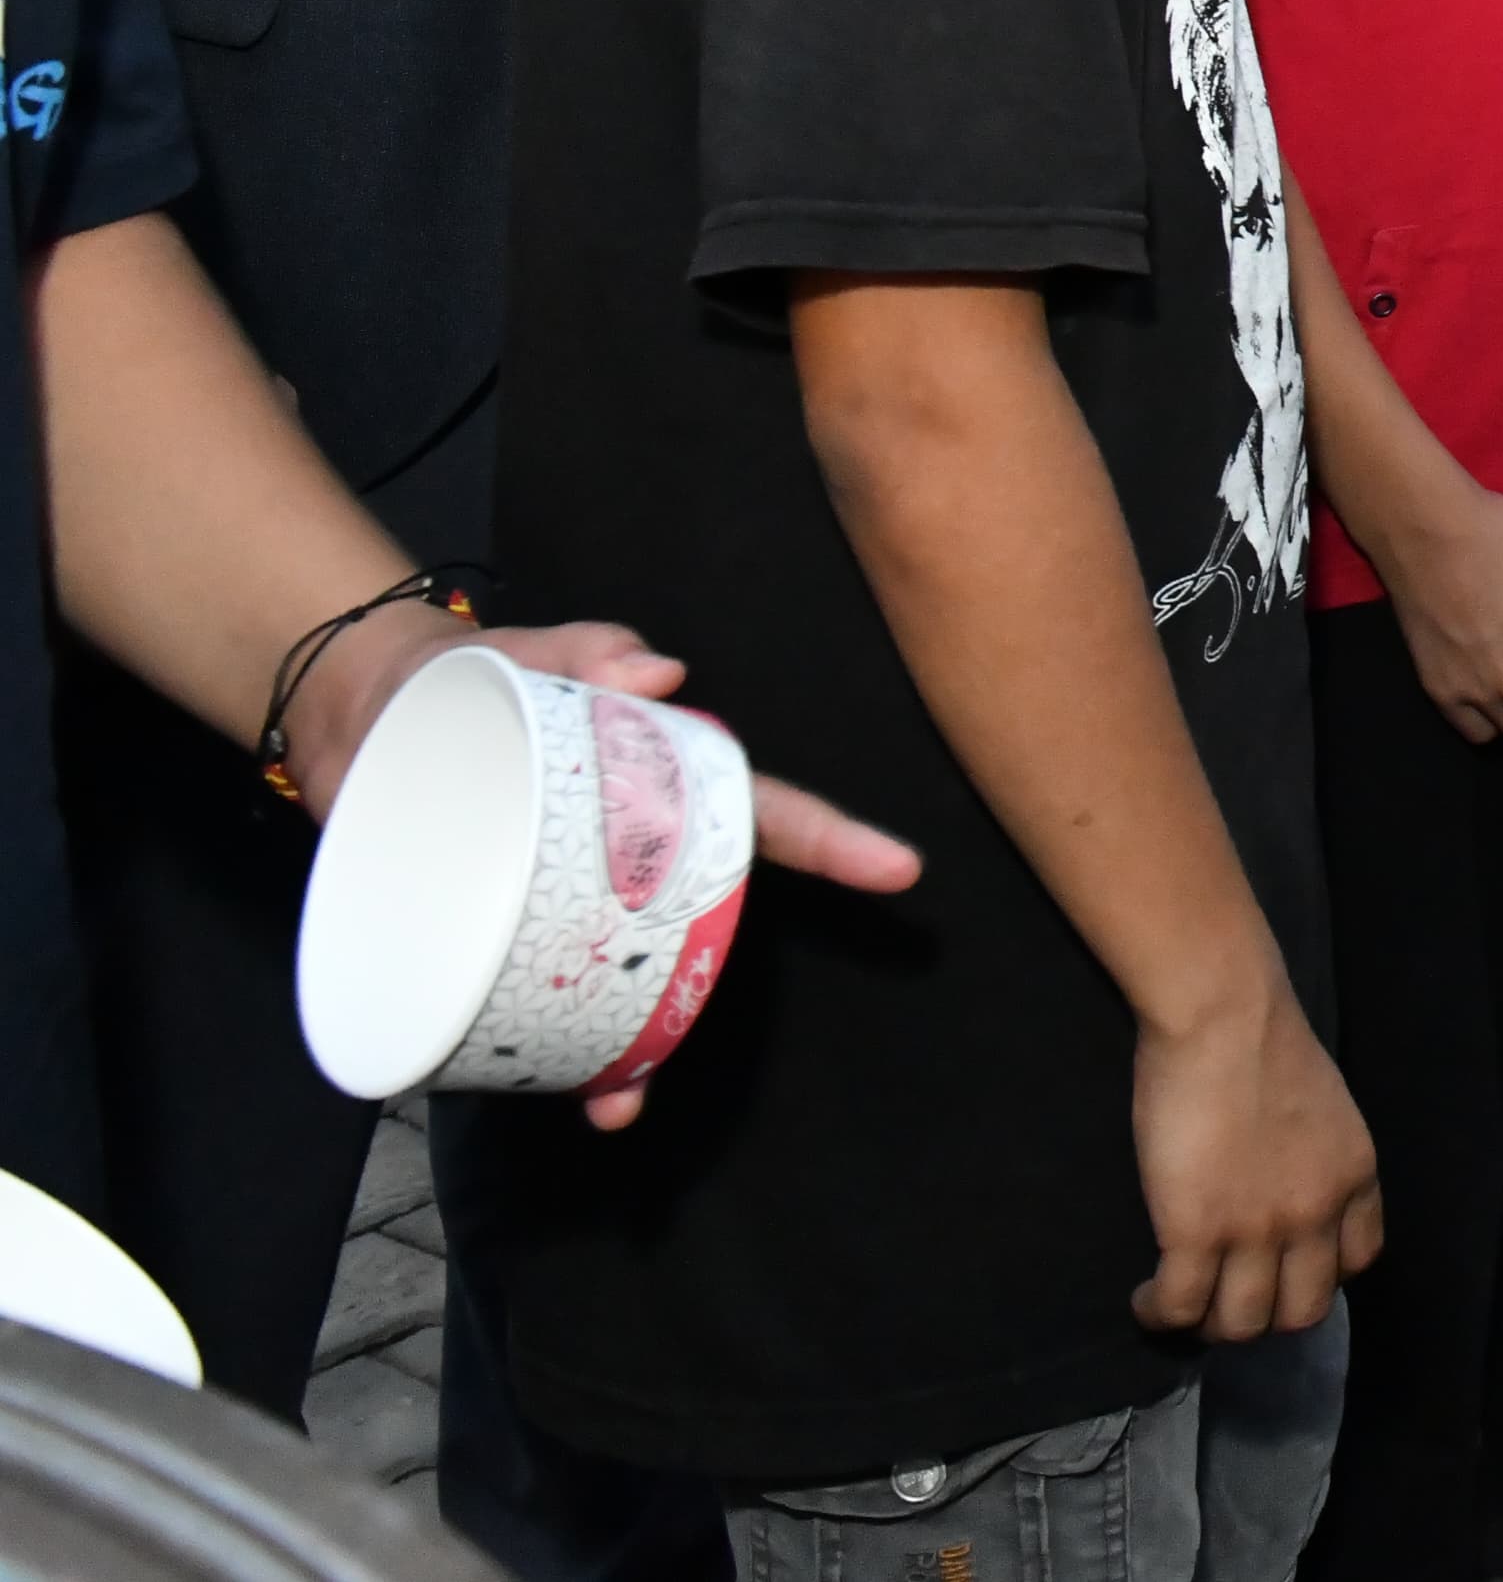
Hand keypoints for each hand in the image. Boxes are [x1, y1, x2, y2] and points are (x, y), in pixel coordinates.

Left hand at [289, 617, 929, 1131]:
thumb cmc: (458, 677)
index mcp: (654, 780)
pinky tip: (557, 1093)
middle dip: (706, 988)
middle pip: (694, 923)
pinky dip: (557, 1054)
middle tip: (691, 1042)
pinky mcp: (503, 926)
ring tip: (617, 1099)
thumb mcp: (518, 655)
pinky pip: (545, 996)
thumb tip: (660, 669)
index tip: (898, 870)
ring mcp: (566, 894)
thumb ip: (585, 650)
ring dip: (636, 1047)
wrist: (355, 722)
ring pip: (627, 978)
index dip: (831, 838)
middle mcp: (626, 849)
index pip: (755, 810)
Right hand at [1129, 966, 1382, 1342]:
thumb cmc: (1264, 1043)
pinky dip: (1161, 1315)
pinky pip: (1181, 1307)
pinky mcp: (1197, 1233)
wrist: (1225, 1015)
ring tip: (1182, 1304)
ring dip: (1210, 1325)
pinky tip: (1147, 1301)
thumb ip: (1319, 1160)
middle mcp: (1316, 1214)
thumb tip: (1290, 1190)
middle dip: (1265, 1316)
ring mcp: (1259, 1230)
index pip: (1357, 1261)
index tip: (1285, 1269)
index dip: (1318, 1276)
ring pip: (1242, 1324)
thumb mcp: (1327, 1109)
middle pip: (1302, 1311)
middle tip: (1228, 1297)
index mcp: (1354, 1177)